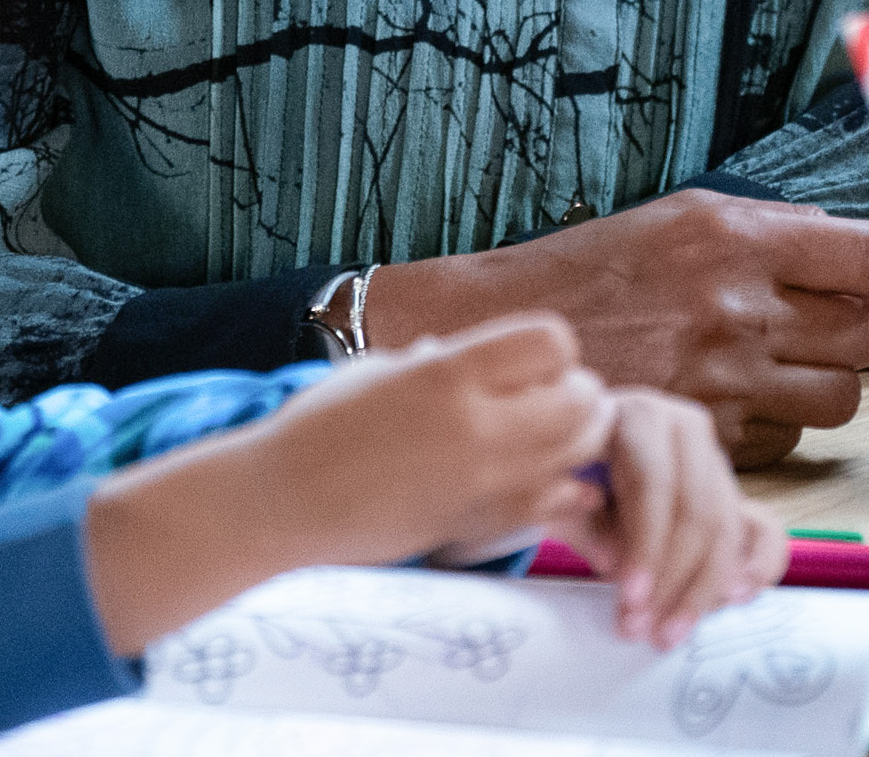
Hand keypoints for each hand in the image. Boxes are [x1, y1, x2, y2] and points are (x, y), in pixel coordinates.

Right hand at [81, 316, 612, 653]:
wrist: (284, 503)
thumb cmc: (321, 426)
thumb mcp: (382, 370)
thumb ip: (443, 363)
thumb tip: (478, 357)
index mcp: (448, 374)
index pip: (553, 342)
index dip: (550, 351)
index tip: (527, 364)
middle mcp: (476, 427)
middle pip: (584, 400)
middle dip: (576, 395)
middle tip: (546, 403)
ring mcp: (484, 483)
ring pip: (580, 456)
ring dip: (574, 444)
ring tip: (540, 442)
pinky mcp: (481, 527)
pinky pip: (555, 505)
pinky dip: (558, 493)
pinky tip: (528, 484)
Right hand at [378, 190, 868, 467]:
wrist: (507, 337)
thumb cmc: (594, 271)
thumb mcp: (678, 220)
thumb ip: (767, 231)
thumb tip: (846, 243)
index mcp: (735, 236)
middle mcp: (738, 306)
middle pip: (865, 334)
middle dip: (857, 330)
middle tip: (822, 322)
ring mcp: (725, 378)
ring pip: (839, 397)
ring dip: (825, 382)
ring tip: (779, 365)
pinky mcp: (708, 436)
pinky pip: (787, 442)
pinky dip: (777, 426)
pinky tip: (736, 401)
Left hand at [546, 387, 787, 644]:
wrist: (587, 454)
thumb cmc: (566, 470)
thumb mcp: (555, 487)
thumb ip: (576, 517)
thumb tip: (614, 562)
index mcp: (641, 415)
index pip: (655, 482)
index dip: (647, 544)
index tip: (630, 598)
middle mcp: (688, 429)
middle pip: (697, 510)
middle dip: (673, 579)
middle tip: (645, 629)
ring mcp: (716, 461)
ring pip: (726, 530)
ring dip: (702, 590)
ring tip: (669, 634)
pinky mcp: (734, 493)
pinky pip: (765, 531)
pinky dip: (758, 567)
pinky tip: (735, 600)